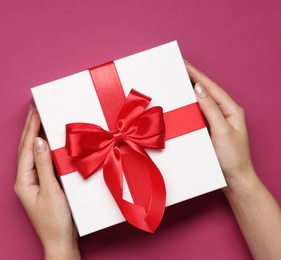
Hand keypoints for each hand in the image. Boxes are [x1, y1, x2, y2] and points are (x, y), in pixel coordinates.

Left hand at [14, 106, 80, 259]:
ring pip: (31, 153)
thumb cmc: (55, 221)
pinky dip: (42, 147)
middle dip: (29, 127)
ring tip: (38, 118)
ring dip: (34, 135)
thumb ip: (44, 165)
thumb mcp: (51, 191)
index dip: (31, 128)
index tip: (36, 110)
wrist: (60, 242)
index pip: (26, 148)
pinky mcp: (41, 185)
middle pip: (25, 148)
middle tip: (34, 108)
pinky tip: (47, 140)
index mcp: (23, 181)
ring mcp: (32, 183)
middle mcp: (24, 180)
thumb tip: (38, 141)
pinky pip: (40, 160)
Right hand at [185, 61, 255, 192]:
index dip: (196, 74)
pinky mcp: (210, 129)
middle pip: (206, 91)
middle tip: (177, 68)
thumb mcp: (222, 131)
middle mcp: (225, 112)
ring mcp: (217, 121)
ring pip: (201, 102)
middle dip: (192, 79)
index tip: (183, 63)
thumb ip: (211, 109)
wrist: (234, 180)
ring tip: (177, 81)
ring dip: (189, 92)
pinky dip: (189, 106)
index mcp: (231, 109)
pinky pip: (198, 113)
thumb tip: (199, 89)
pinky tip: (181, 103)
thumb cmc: (232, 158)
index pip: (211, 87)